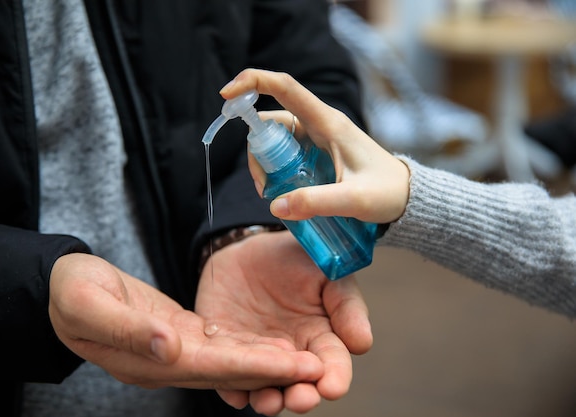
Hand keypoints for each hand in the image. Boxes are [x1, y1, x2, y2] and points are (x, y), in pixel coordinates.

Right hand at [49, 253, 323, 390]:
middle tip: (317, 367)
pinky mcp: (177, 334)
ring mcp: (172, 350)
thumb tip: (170, 345)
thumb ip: (129, 328)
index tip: (292, 362)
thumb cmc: (71, 293)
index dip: (254, 366)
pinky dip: (246, 346)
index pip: (212, 366)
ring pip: (229, 360)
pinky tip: (272, 342)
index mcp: (148, 359)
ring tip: (305, 357)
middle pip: (229, 370)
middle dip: (274, 369)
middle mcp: (166, 362)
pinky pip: (218, 345)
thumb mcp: (89, 304)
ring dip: (267, 361)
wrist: (61, 288)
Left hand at [195, 231, 372, 414]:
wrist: (249, 247)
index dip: (335, 376)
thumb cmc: (297, 259)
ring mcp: (258, 357)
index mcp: (321, 337)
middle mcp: (291, 355)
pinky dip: (230, 388)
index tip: (332, 387)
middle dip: (302, 396)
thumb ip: (346, 304)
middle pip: (299, 384)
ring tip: (270, 401)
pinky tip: (234, 393)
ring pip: (264, 388)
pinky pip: (227, 375)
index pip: (332, 363)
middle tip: (301, 399)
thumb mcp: (327, 272)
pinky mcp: (226, 352)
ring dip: (268, 400)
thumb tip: (362, 345)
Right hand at [220, 68, 410, 223]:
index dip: (253, 82)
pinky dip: (275, 170)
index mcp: (328, 123)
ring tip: (273, 195)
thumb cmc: (387, 193)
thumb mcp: (354, 200)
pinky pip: (285, 153)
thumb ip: (317, 202)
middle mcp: (320, 125)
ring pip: (275, 139)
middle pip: (271, 121)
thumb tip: (275, 206)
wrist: (407, 199)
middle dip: (255, 149)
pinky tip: (284, 194)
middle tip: (262, 187)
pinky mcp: (317, 153)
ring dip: (264, 164)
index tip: (227, 95)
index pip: (285, 88)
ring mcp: (318, 138)